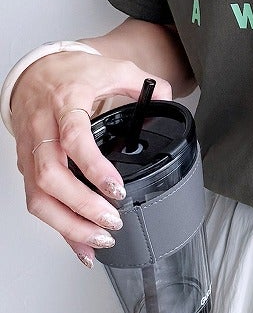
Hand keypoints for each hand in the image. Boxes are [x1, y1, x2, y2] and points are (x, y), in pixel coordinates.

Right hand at [11, 50, 172, 268]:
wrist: (36, 71)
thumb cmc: (71, 72)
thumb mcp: (111, 68)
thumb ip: (142, 83)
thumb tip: (166, 100)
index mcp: (66, 103)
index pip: (74, 138)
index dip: (93, 167)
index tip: (116, 187)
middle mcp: (43, 130)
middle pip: (51, 176)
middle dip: (82, 205)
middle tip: (112, 219)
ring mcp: (31, 151)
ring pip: (38, 197)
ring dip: (68, 225)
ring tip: (99, 239)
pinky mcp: (27, 167)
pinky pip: (37, 203)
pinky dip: (59, 228)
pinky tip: (81, 245)